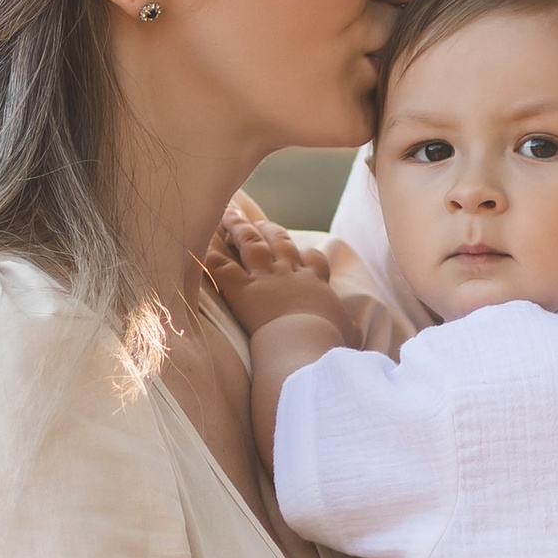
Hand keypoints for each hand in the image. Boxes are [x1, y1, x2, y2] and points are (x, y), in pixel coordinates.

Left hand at [210, 209, 346, 337]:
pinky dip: (210, 254)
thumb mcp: (347, 333)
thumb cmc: (329, 341)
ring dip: (239, 227)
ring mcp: (266, 279)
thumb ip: (349, 328)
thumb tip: (356, 333)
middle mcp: (290, 274)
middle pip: (279, 243)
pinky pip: (222, 267)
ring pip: (251, 244)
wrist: (307, 343)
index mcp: (316, 284)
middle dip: (268, 230)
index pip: (313, 260)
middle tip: (258, 221)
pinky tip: (201, 243)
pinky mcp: (243, 290)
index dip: (304, 253)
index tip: (298, 248)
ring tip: (230, 214)